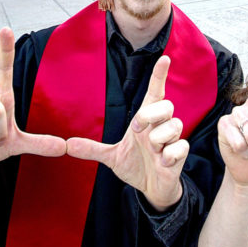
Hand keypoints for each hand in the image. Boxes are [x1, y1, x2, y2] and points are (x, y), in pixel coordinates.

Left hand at [66, 56, 187, 210]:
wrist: (151, 188)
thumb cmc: (136, 165)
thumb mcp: (111, 156)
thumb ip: (92, 149)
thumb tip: (67, 145)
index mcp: (146, 120)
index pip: (155, 92)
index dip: (159, 76)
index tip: (164, 58)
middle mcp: (161, 126)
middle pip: (166, 105)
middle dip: (151, 114)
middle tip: (137, 127)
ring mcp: (172, 140)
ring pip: (175, 125)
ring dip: (159, 137)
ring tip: (152, 149)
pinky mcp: (180, 155)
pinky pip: (180, 147)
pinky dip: (170, 154)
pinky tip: (162, 161)